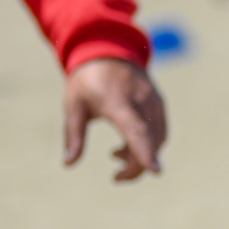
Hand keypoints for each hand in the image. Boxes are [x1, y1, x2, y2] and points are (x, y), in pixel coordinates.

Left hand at [64, 57, 167, 180]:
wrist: (108, 51)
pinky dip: (148, 145)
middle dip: (137, 166)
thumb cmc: (87, 81)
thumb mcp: (74, 107)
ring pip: (158, 139)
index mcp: (117, 102)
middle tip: (116, 177)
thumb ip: (73, 136)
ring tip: (115, 154)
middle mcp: (140, 101)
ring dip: (141, 156)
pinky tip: (127, 145)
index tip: (155, 171)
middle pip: (149, 142)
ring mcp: (153, 101)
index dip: (144, 152)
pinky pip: (160, 131)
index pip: (136, 130)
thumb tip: (68, 164)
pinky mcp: (159, 103)